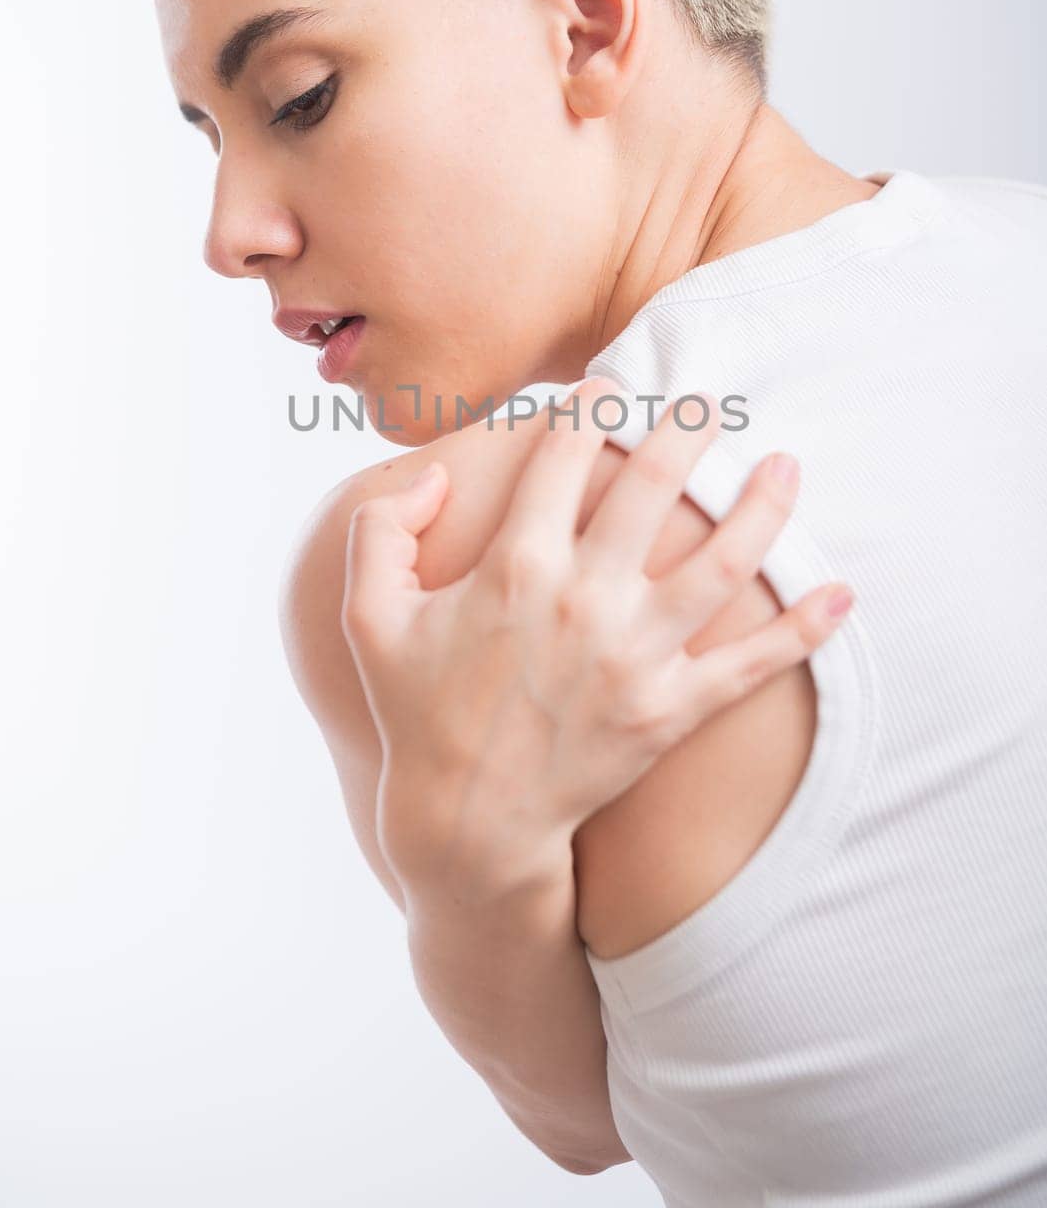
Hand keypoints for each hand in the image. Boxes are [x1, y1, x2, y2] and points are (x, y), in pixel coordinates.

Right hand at [340, 377, 853, 900]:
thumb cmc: (416, 711)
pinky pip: (750, 665)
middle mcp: (582, 600)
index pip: (562, 459)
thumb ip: (383, 530)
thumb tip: (437, 475)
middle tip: (712, 399)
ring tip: (787, 464)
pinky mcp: (669, 711)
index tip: (609, 385)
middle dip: (687, 430)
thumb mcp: (366, 616)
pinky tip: (841, 594)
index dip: (589, 409)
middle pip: (653, 488)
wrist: (466, 824)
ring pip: (720, 564)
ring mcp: (633, 657)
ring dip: (761, 507)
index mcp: (513, 567)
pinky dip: (801, 630)